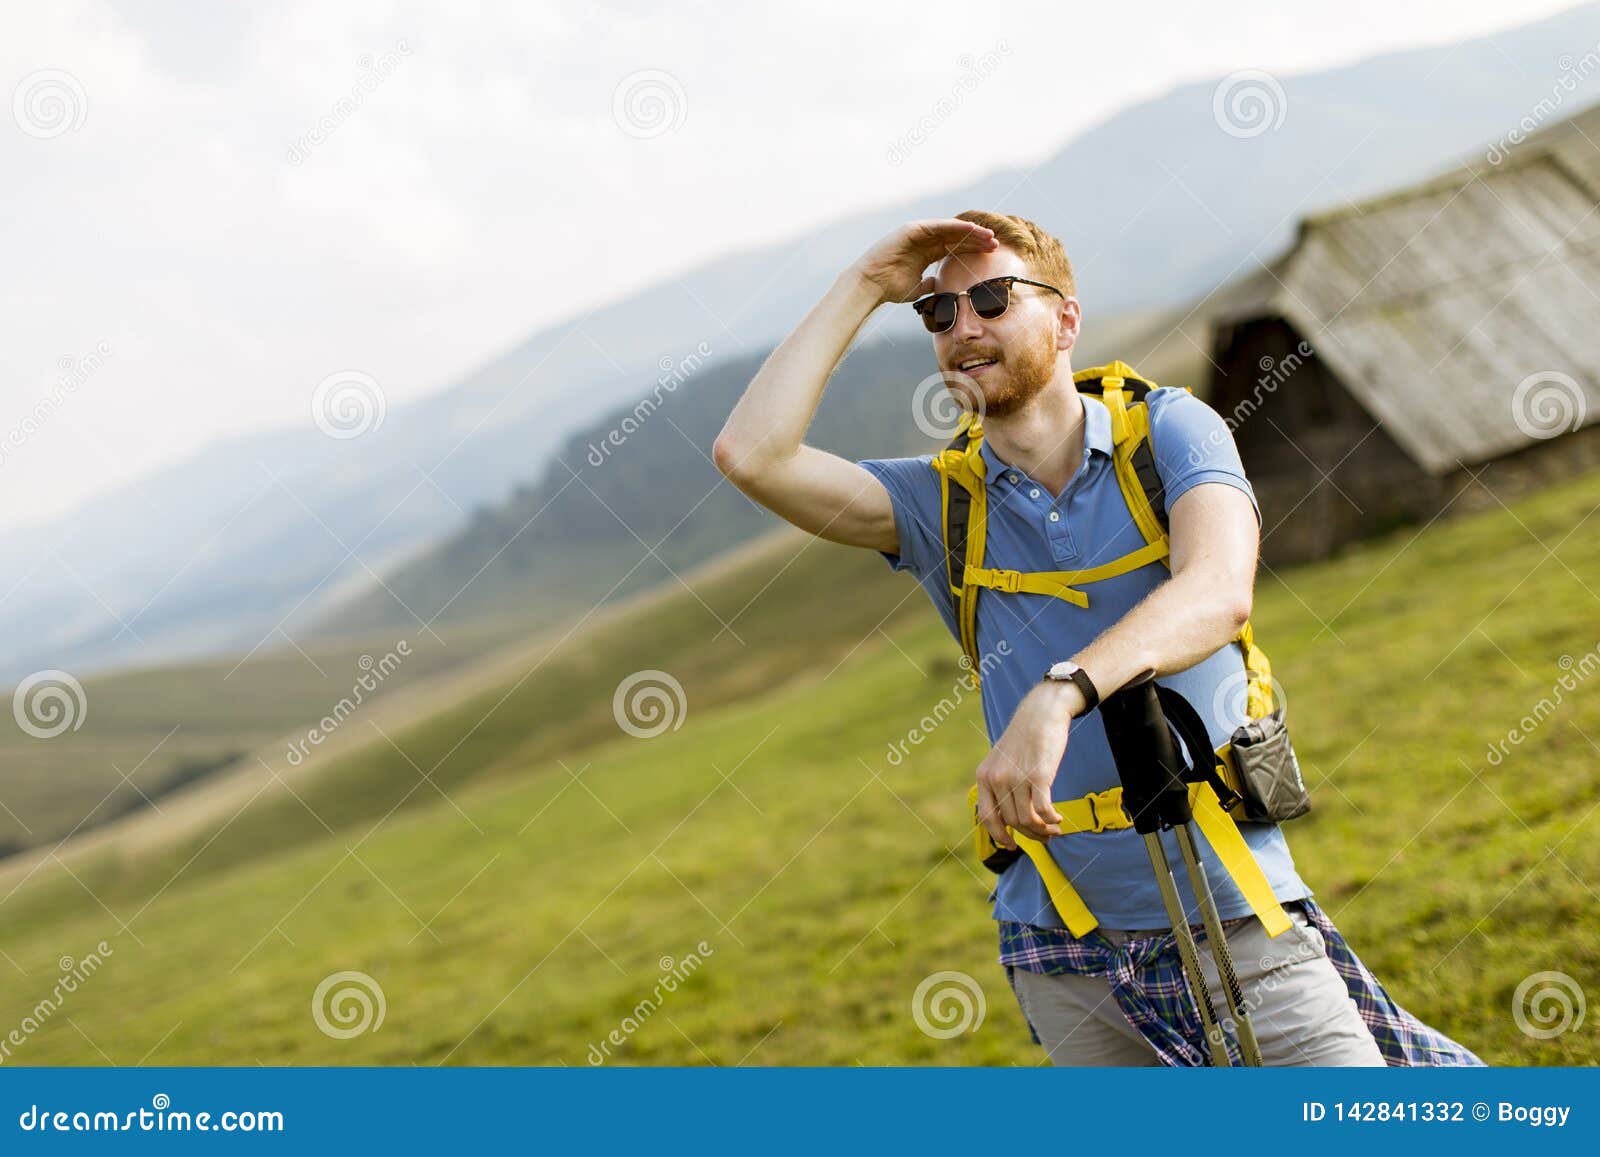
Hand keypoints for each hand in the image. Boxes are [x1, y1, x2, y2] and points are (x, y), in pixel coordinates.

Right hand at [849, 219, 997, 304]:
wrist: (871, 285)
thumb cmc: (891, 288)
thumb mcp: (917, 288)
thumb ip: (929, 285)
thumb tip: (939, 285)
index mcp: (925, 253)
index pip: (954, 248)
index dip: (972, 249)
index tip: (991, 253)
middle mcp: (923, 241)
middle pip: (956, 237)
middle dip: (976, 240)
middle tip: (995, 243)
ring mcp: (918, 233)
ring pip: (950, 230)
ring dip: (970, 232)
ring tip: (988, 235)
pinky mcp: (913, 229)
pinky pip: (939, 226)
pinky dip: (956, 227)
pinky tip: (972, 229)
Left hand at [974, 681, 1081, 846]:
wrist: (1041, 713)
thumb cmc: (1025, 738)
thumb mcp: (1001, 759)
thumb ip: (999, 783)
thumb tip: (1007, 817)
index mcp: (984, 776)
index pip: (988, 818)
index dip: (1000, 836)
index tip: (1012, 845)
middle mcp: (997, 779)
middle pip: (1013, 821)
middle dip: (1030, 835)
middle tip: (1045, 837)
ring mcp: (1017, 778)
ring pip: (1028, 820)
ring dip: (1043, 830)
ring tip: (1055, 830)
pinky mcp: (1039, 777)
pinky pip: (1043, 811)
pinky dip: (1052, 821)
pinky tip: (1059, 820)